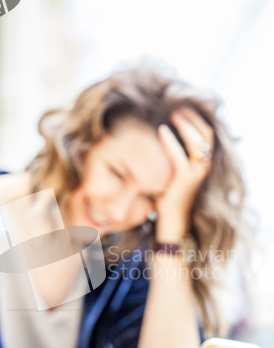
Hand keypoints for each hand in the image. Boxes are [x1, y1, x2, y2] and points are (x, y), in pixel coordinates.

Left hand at [156, 108, 214, 241]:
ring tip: (173, 113)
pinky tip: (161, 131)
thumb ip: (175, 155)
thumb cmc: (170, 195)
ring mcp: (196, 173)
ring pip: (197, 142)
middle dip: (193, 117)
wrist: (172, 219)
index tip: (185, 107)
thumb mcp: (175, 171)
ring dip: (185, 125)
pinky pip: (179, 156)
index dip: (198, 119)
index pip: (207, 134)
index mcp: (204, 163)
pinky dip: (170, 141)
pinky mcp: (185, 179)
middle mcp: (204, 166)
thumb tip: (163, 134)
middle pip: (205, 134)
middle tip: (178, 106)